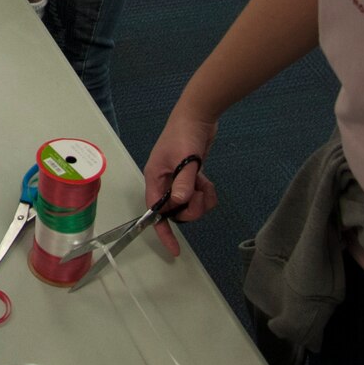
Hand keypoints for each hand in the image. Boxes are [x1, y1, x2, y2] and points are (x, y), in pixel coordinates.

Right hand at [141, 107, 220, 255]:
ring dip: (201, 200)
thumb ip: (183, 183)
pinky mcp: (190, 176)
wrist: (198, 115)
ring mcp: (177, 179)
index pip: (155, 212)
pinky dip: (205, 192)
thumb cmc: (185, 134)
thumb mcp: (186, 159)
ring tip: (205, 184)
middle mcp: (164, 182)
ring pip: (189, 204)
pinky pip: (197, 195)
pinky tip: (208, 181)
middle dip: (190, 208)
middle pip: (175, 211)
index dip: (163, 232)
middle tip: (199, 194)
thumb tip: (179, 204)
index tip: (174, 249)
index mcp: (155, 178)